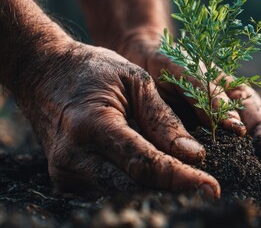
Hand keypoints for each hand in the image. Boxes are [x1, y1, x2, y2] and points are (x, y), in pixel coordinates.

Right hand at [21, 42, 219, 197]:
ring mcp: (64, 172)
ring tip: (181, 178)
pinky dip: (133, 185)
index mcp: (92, 125)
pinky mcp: (64, 180)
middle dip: (172, 190)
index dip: (182, 179)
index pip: (146, 164)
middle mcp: (73, 156)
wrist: (44, 74)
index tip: (211, 188)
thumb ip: (164, 119)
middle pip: (134, 188)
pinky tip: (151, 173)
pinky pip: (107, 191)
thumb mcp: (135, 81)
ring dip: (155, 189)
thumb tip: (193, 154)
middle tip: (203, 188)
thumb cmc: (93, 71)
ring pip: (122, 194)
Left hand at [115, 30, 260, 178]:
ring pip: (232, 152)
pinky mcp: (191, 139)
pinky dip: (213, 170)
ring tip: (251, 189)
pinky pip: (205, 157)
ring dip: (243, 169)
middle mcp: (228, 114)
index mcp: (235, 94)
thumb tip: (235, 128)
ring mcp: (211, 129)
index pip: (259, 120)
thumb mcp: (189, 70)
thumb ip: (209, 95)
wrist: (142, 58)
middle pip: (253, 141)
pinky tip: (212, 183)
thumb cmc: (171, 59)